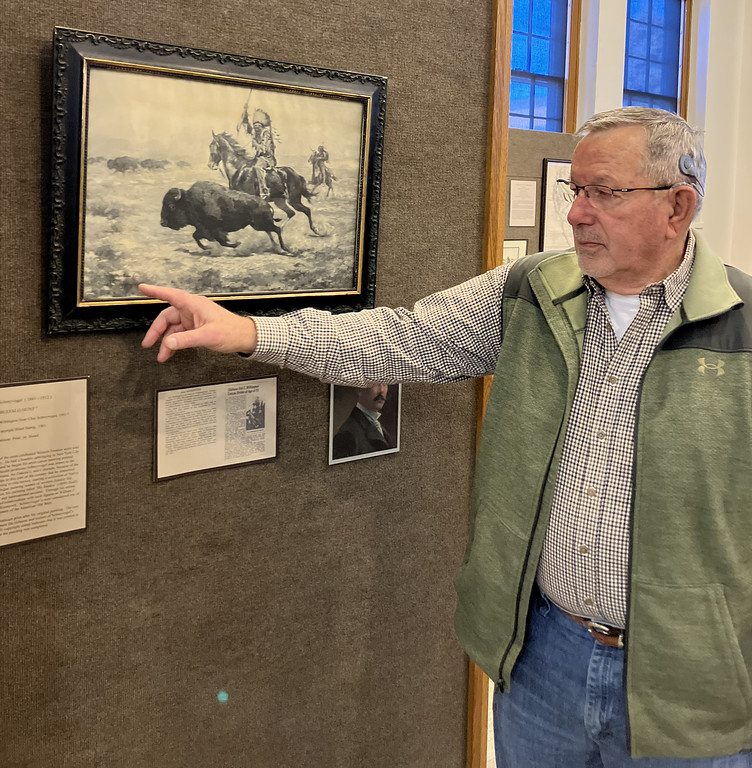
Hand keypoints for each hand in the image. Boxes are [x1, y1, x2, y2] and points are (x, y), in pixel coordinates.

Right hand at [139, 284, 257, 361]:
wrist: (244, 338)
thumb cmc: (231, 331)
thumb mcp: (207, 336)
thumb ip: (186, 340)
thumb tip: (168, 342)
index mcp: (194, 305)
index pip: (171, 295)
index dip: (155, 291)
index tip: (142, 288)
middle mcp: (192, 310)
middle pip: (167, 317)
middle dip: (157, 331)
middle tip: (148, 343)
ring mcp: (194, 319)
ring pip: (173, 328)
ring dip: (166, 341)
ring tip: (161, 356)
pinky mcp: (196, 328)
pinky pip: (180, 334)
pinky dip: (174, 343)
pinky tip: (170, 352)